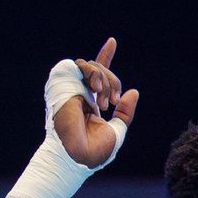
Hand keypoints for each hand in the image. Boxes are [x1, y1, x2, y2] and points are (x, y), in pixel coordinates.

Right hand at [55, 38, 138, 169]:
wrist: (77, 155)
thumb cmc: (94, 150)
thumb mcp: (117, 130)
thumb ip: (125, 111)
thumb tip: (133, 91)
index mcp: (88, 101)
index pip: (97, 75)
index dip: (105, 57)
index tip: (112, 41)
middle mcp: (78, 92)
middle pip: (100, 70)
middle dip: (113, 81)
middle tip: (113, 102)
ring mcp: (70, 87)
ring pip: (92, 66)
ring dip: (105, 79)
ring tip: (104, 101)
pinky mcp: (63, 83)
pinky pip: (82, 64)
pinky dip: (95, 74)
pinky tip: (96, 90)